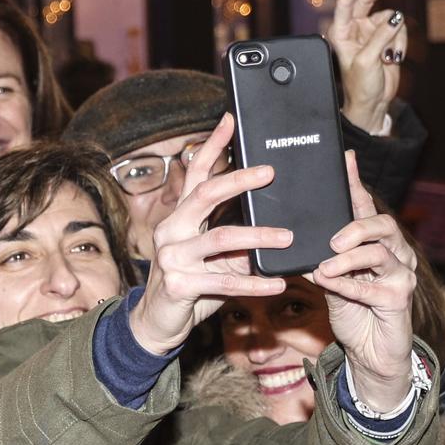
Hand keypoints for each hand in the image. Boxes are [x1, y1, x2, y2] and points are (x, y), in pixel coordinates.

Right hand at [128, 114, 288, 355]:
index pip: (194, 173)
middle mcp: (171, 229)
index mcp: (179, 216)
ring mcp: (172, 257)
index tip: (230, 120)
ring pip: (221, 238)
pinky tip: (278, 282)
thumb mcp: (209, 254)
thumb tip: (270, 217)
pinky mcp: (179, 285)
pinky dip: (255, 282)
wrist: (158, 323)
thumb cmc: (189, 282)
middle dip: (239, 180)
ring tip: (287, 236)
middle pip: (205, 194)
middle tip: (270, 173)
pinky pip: (225, 281)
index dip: (212, 146)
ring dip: (258, 236)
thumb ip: (230, 234)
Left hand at [309, 151, 417, 411]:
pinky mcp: (399, 301)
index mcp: (377, 243)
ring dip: (348, 259)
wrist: (370, 353)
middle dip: (356, 227)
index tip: (344, 159)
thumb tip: (292, 235)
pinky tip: (329, 284)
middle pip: (383, 225)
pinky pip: (374, 288)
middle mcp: (395, 254)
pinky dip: (348, 286)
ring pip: (379, 254)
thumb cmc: (351, 311)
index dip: (355, 183)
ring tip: (325, 266)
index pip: (365, 207)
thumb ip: (320, 255)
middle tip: (331, 239)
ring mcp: (401, 277)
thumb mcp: (331, 278)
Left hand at [326, 0, 406, 132]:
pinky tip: (394, 58)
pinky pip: (399, 31)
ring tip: (389, 57)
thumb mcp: (368, 61)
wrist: (373, 104)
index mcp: (341, 33)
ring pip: (390, 19)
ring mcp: (371, 33)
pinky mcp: (386, 40)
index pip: (345, 4)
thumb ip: (381, 36)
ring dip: (395, 37)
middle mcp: (355, 29)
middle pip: (367, 1)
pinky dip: (400, 44)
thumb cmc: (361, 86)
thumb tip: (396, 16)